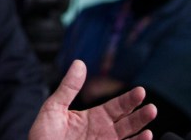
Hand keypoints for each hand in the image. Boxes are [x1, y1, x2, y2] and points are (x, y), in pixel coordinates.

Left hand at [29, 60, 156, 139]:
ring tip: (150, 120)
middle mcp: (102, 131)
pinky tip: (144, 137)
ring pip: (129, 136)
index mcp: (92, 118)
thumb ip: (68, 87)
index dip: (129, 99)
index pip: (116, 106)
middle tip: (151, 107)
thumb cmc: (43, 135)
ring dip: (141, 128)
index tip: (141, 91)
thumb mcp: (54, 107)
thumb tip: (79, 63)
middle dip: (140, 114)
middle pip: (127, 121)